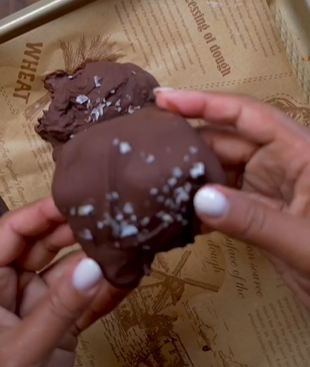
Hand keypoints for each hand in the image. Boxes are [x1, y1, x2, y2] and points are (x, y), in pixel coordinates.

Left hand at [0, 196, 128, 366]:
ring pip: (70, 273)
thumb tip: (96, 267)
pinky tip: (128, 278)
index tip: (75, 199)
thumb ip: (61, 306)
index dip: (42, 212)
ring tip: (127, 247)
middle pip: (45, 246)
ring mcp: (38, 304)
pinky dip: (106, 293)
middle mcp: (11, 286)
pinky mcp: (60, 322)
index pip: (11, 232)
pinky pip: (84, 301)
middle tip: (110, 220)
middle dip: (78, 234)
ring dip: (98, 264)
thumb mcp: (24, 350)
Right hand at [155, 88, 309, 308]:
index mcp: (298, 153)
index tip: (165, 101)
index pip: (247, 114)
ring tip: (154, 182)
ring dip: (190, 179)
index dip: (204, 102)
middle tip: (147, 150)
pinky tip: (178, 214)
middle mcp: (278, 163)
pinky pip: (221, 200)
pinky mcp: (255, 211)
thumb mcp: (303, 242)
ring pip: (219, 172)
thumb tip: (201, 199)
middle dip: (188, 145)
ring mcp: (265, 188)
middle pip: (225, 142)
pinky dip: (200, 206)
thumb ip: (254, 220)